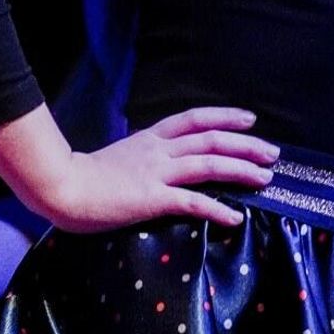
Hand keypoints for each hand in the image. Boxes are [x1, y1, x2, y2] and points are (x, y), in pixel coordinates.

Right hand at [45, 107, 278, 234]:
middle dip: (246, 144)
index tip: (250, 119)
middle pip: (211, 139)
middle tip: (273, 153)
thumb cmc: (83, 177)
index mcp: (149, 138)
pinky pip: (192, 201)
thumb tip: (162, 166)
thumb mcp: (120, 159)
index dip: (225, 117)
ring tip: (266, 178)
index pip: (194, 119)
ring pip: (209, 164)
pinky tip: (236, 217)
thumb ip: (143, 158)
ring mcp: (156, 173)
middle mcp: (158, 150)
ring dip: (241, 170)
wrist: (60, 187)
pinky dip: (217, 209)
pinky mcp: (152, 199)